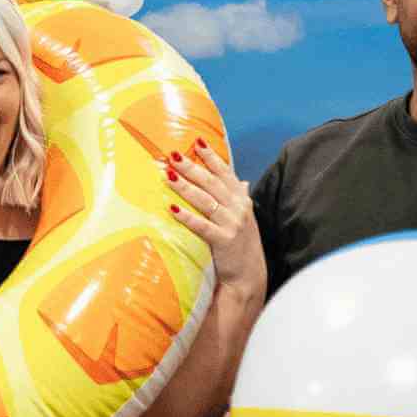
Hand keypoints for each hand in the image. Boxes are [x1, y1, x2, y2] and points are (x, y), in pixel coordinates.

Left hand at [166, 138, 266, 295]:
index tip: (197, 141)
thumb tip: (241, 180)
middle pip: (211, 182)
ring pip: (205, 200)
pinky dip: (187, 217)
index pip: (225, 172)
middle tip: (172, 155)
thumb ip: (239, 197)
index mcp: (241, 199)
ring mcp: (232, 224)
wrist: (249, 275)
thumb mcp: (244, 217)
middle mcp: (238, 208)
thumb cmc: (241, 243)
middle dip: (192, 167)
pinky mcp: (224, 241)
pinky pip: (202, 226)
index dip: (211, 156)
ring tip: (167, 175)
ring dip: (185, 187)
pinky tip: (171, 208)